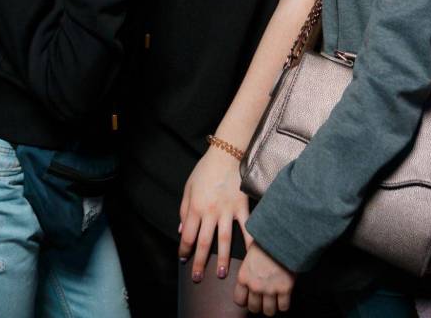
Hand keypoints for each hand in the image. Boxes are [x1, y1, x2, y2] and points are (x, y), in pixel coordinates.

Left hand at [178, 144, 249, 282]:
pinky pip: (246, 228)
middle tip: (197, 278)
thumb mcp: (188, 187)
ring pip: (223, 240)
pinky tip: (250, 256)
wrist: (227, 153)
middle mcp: (210, 212)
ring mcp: (227, 211)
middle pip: (203, 242)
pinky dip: (249, 243)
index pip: (186, 235)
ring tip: (220, 274)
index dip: (184, 250)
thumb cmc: (205, 169)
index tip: (183, 259)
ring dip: (221, 259)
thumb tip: (180, 229)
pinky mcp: (242, 207)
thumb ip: (184, 209)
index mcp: (195, 207)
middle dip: (199, 262)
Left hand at [234, 241, 293, 315]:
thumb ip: (249, 267)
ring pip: (269, 311)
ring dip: (272, 308)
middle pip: (254, 308)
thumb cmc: (267, 240)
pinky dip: (284, 305)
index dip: (246, 300)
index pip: (239, 300)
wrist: (283, 236)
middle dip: (259, 305)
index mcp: (244, 276)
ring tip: (275, 301)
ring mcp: (270, 289)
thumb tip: (251, 271)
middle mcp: (255, 286)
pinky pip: (284, 307)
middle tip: (264, 300)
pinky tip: (285, 298)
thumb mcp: (250, 252)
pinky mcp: (285, 289)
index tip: (250, 298)